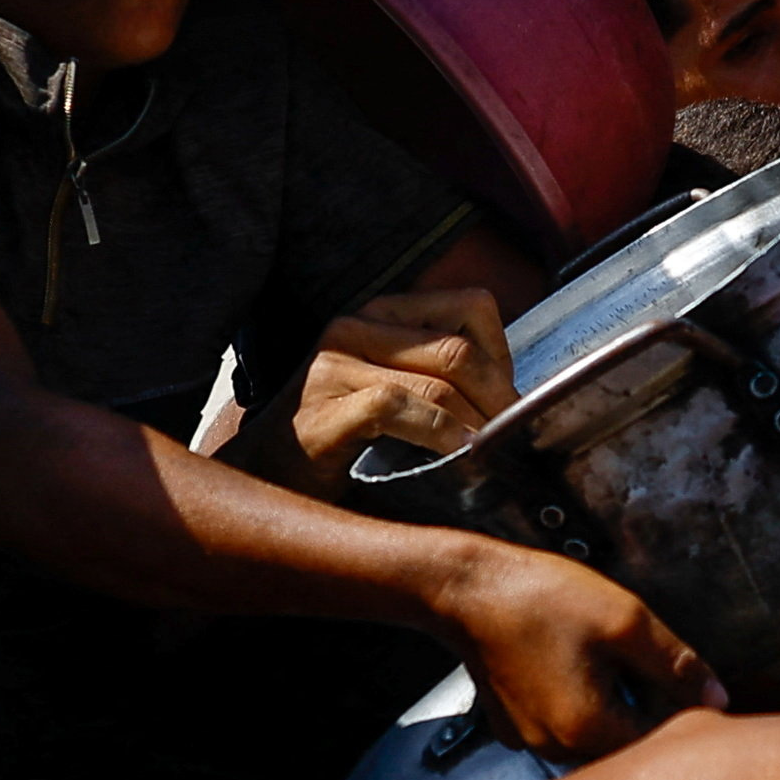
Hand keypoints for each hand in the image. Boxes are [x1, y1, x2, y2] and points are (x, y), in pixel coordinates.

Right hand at [274, 290, 519, 474]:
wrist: (263, 473)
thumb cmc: (339, 439)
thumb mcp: (392, 390)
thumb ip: (439, 378)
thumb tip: (516, 399)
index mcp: (380, 314)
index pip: (471, 307)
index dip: (504, 356)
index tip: (509, 404)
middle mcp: (354, 327)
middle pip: (460, 351)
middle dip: (499, 400)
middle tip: (515, 441)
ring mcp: (334, 365)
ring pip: (437, 384)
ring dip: (477, 425)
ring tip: (493, 456)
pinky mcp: (324, 408)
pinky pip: (399, 408)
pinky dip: (440, 436)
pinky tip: (455, 458)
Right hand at [443, 543, 719, 755]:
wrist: (465, 590)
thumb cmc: (541, 598)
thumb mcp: (626, 620)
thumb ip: (677, 664)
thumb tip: (718, 699)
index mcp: (588, 730)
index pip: (659, 744)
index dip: (683, 716)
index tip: (688, 687)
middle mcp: (556, 749)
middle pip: (625, 747)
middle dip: (648, 715)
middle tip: (651, 670)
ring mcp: (530, 741)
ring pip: (593, 739)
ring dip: (613, 711)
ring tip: (612, 665)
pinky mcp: (512, 727)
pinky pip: (561, 728)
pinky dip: (577, 706)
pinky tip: (574, 667)